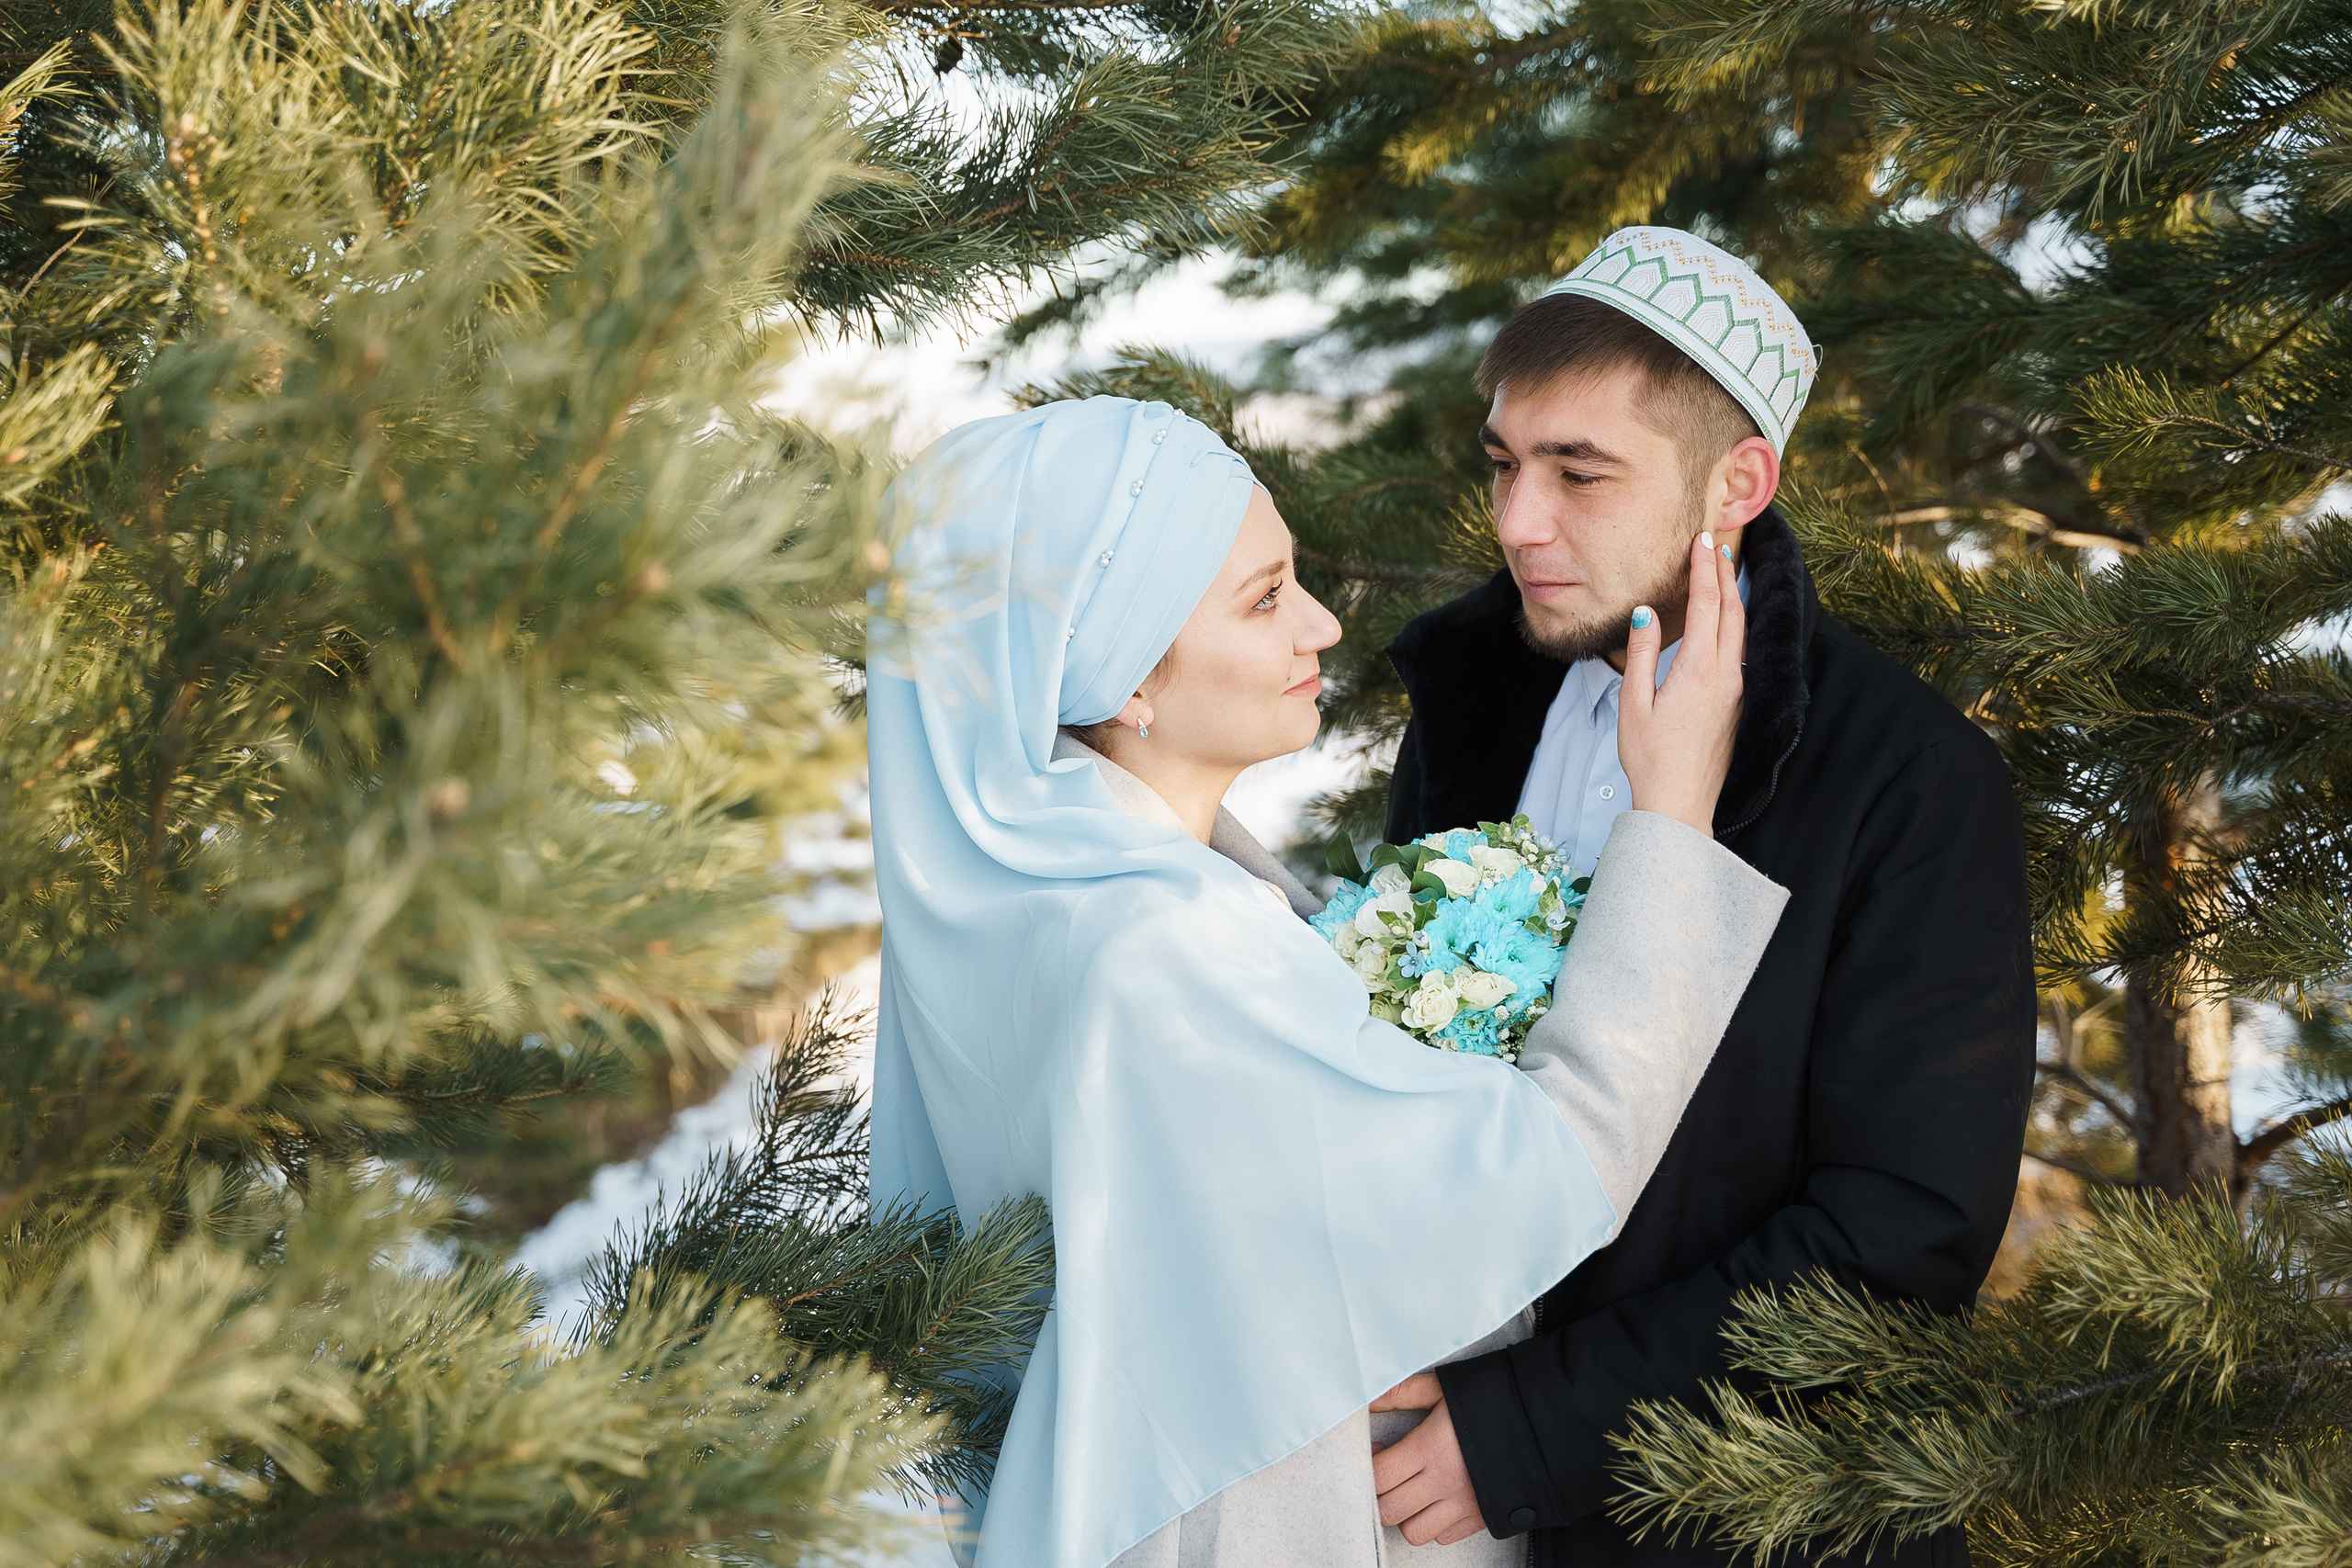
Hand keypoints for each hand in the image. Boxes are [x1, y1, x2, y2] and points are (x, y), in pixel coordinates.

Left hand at [1370, 1374, 1487, 1546]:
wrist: (1549, 1422)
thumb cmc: (1496, 1400)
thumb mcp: (1445, 1388)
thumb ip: (1403, 1392)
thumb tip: (1368, 1398)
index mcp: (1431, 1448)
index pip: (1378, 1477)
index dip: (1370, 1466)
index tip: (1380, 1452)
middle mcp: (1445, 1483)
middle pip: (1389, 1511)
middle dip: (1383, 1494)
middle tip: (1392, 1474)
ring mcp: (1464, 1506)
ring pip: (1414, 1532)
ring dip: (1408, 1514)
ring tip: (1414, 1490)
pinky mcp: (1482, 1519)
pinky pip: (1444, 1537)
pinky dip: (1436, 1524)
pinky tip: (1440, 1498)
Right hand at [1618, 530, 1744, 836]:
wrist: (1680, 803)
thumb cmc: (1649, 757)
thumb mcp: (1634, 702)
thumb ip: (1642, 652)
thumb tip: (1646, 611)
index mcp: (1699, 670)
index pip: (1707, 605)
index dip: (1703, 569)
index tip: (1701, 541)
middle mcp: (1727, 676)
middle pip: (1732, 611)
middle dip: (1723, 574)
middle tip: (1714, 545)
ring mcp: (1738, 691)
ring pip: (1742, 630)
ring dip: (1732, 597)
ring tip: (1723, 572)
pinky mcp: (1738, 705)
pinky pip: (1742, 651)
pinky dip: (1735, 624)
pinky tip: (1727, 621)